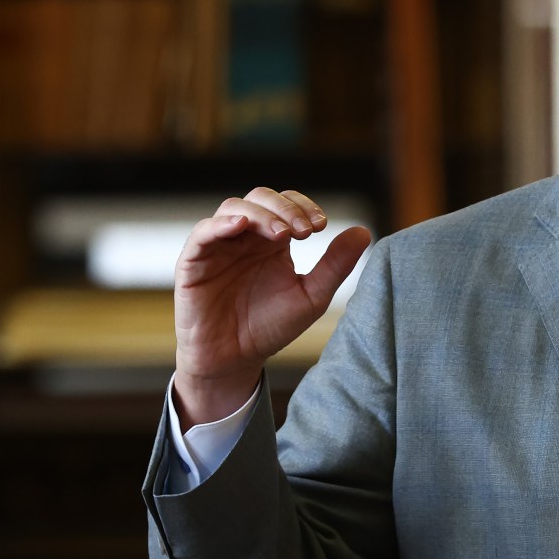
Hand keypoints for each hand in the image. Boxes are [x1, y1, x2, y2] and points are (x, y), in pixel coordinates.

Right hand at [172, 187, 371, 426]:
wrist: (234, 360)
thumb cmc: (270, 327)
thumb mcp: (311, 296)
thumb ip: (335, 265)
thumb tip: (364, 231)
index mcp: (272, 240)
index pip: (287, 203)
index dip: (303, 205)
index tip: (322, 226)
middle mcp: (245, 237)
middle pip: (261, 197)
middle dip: (286, 208)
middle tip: (306, 231)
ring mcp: (218, 246)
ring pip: (233, 208)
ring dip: (260, 214)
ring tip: (282, 233)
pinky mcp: (193, 262)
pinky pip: (203, 233)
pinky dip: (221, 224)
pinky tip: (241, 226)